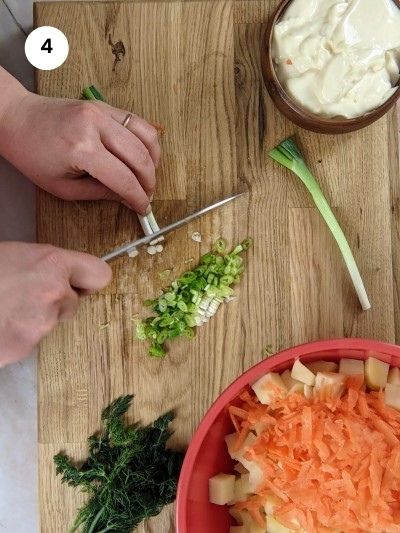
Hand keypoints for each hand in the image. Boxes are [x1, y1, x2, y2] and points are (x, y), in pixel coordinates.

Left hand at [0, 74, 159, 214]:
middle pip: (140, 157)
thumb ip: (99, 193)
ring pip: (146, 136)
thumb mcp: (62, 187)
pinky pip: (137, 121)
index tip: (143, 208)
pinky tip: (145, 156)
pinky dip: (148, 140)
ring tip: (148, 176)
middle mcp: (95, 126)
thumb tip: (127, 198)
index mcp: (81, 149)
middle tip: (147, 195)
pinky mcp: (104, 105)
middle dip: (149, 182)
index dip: (138, 197)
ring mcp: (101, 111)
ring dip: (153, 160)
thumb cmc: (33, 154)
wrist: (17, 119)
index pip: (124, 178)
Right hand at [0, 242, 111, 365]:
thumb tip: (61, 275)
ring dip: (35, 318)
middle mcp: (54, 293)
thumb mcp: (13, 255)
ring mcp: (41, 323)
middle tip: (25, 296)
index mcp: (51, 263)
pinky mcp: (25, 347)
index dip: (87, 280)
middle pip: (74, 303)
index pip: (99, 274)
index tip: (79, 283)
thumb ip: (44, 266)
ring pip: (51, 322)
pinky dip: (18, 335)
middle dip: (56, 301)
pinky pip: (31, 340)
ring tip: (4, 308)